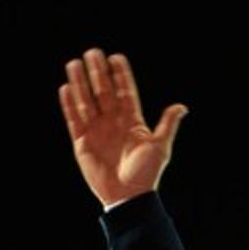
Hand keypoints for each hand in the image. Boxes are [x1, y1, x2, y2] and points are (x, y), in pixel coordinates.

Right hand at [59, 49, 186, 206]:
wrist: (128, 197)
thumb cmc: (146, 174)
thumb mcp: (160, 147)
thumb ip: (168, 124)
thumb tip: (182, 106)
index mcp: (132, 122)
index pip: (125, 92)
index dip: (120, 76)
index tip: (116, 57)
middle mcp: (113, 123)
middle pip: (103, 92)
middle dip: (98, 72)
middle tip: (93, 52)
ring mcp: (96, 131)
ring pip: (86, 101)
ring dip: (80, 83)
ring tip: (75, 63)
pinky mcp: (81, 142)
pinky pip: (73, 119)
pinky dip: (69, 104)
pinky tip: (66, 88)